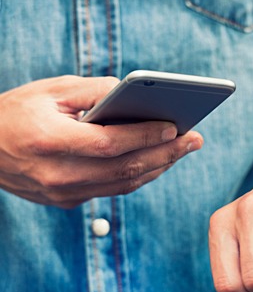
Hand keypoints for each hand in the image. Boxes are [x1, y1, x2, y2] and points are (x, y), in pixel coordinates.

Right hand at [0, 75, 202, 207]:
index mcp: (49, 141)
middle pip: (124, 169)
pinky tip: (158, 161)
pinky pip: (111, 190)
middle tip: (196, 139)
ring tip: (184, 149)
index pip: (109, 143)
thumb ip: (95, 92)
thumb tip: (137, 96)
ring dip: (158, 167)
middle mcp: (56, 174)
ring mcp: (60, 193)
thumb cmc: (15, 111)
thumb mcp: (50, 90)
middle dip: (166, 154)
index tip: (176, 127)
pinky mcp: (64, 201)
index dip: (145, 136)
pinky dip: (138, 176)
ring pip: (122, 184)